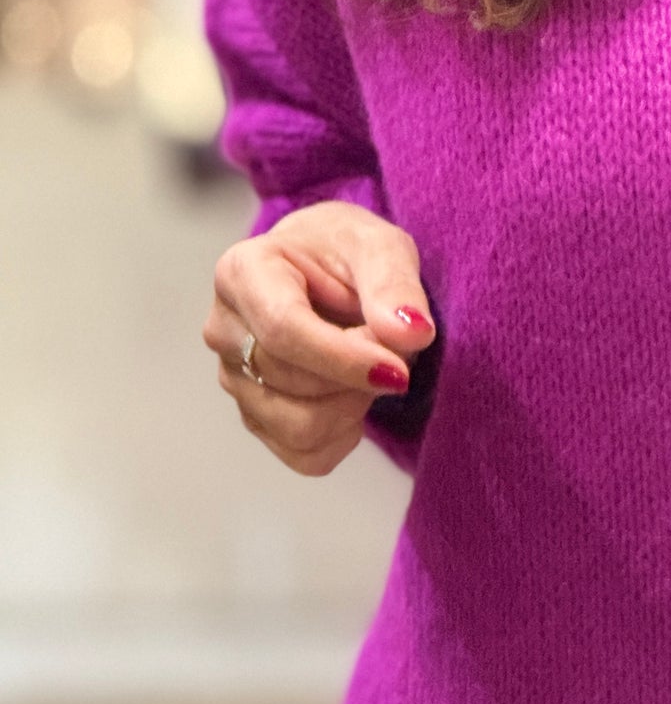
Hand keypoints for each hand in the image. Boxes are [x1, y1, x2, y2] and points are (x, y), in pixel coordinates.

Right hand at [202, 201, 436, 476]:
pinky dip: (344, 435)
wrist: (328, 273)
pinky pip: (306, 456)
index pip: (282, 332)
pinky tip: (354, 396)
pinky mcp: (254, 416)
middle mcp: (225, 329)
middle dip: (358, 376)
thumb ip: (395, 285)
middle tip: (388, 346)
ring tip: (369, 368)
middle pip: (294, 384)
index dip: (344, 360)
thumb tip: (411, 333)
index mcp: (242, 272)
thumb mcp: (381, 247)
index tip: (398, 372)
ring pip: (300, 428)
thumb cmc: (349, 253)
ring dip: (354, 406)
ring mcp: (233, 378)